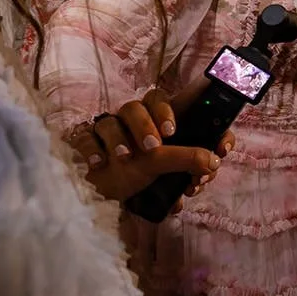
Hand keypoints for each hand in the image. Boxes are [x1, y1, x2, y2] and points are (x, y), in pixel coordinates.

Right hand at [68, 87, 235, 205]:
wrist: (101, 194)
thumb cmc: (136, 175)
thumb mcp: (164, 170)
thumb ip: (189, 162)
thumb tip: (213, 162)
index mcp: (150, 121)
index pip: (160, 101)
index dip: (168, 111)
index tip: (173, 131)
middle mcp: (127, 122)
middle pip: (135, 107)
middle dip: (145, 124)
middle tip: (153, 147)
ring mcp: (104, 131)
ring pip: (109, 121)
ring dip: (119, 137)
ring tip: (125, 156)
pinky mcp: (84, 142)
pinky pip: (83, 137)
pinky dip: (91, 148)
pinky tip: (98, 162)